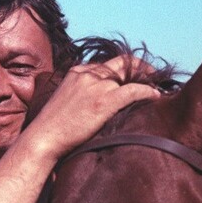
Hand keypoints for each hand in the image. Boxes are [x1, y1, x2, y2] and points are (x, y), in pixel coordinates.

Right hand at [24, 55, 162, 161]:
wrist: (43, 139)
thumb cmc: (51, 129)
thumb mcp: (64, 102)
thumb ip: (80, 95)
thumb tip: (93, 104)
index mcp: (77, 72)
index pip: (106, 64)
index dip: (124, 70)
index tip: (135, 77)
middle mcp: (87, 74)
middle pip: (121, 63)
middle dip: (141, 67)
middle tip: (154, 77)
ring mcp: (95, 86)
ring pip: (130, 75)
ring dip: (148, 80)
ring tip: (158, 89)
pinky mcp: (103, 101)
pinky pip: (133, 91)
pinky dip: (148, 92)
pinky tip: (157, 97)